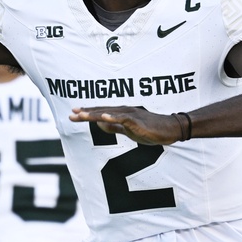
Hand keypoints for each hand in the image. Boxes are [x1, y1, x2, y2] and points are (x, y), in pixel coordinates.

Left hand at [68, 106, 182, 145]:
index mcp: (122, 114)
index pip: (101, 113)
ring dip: (95, 114)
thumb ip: (114, 127)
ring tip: (81, 114)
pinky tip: (102, 118)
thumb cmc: (151, 130)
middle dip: (86, 112)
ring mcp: (131, 115)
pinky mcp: (138, 121)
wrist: (170, 129)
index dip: (87, 113)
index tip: (73, 113)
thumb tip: (99, 123)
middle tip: (71, 113)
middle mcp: (124, 111)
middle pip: (102, 111)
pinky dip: (113, 118)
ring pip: (109, 113)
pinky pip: (123, 119)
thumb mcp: (128, 130)